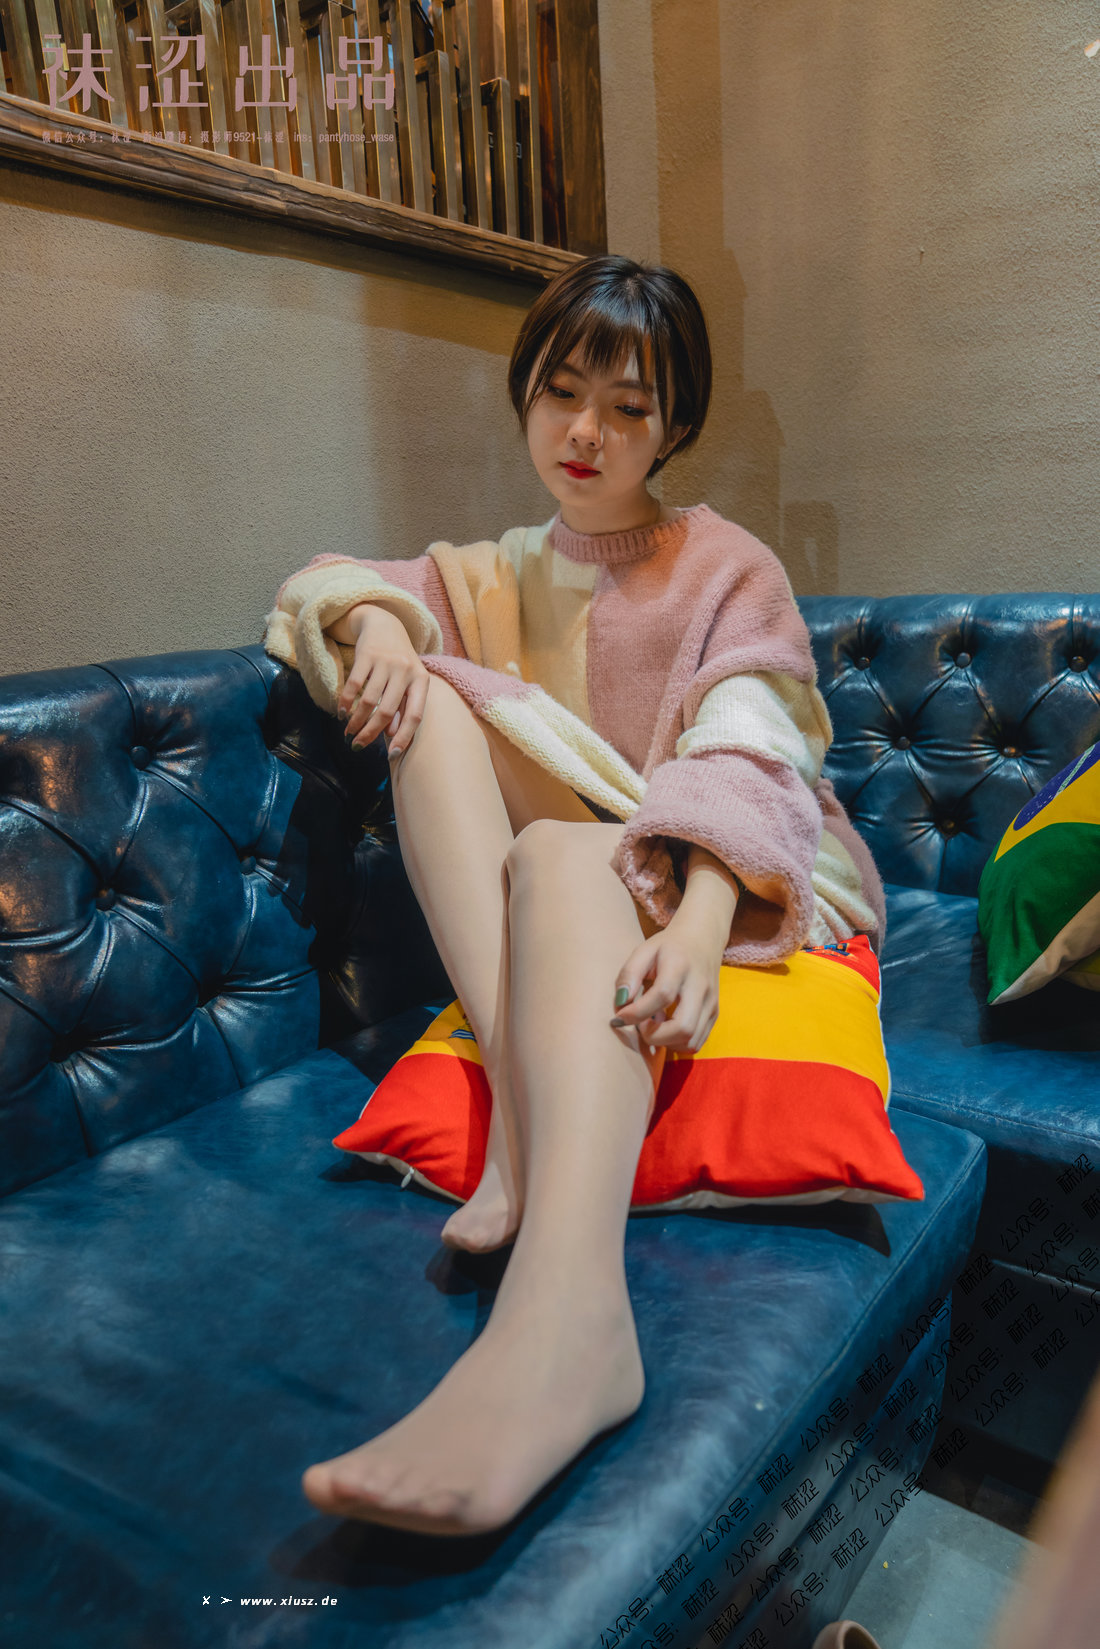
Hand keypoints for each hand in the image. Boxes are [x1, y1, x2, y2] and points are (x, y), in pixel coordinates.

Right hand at [336, 604, 429, 759]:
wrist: (384, 624)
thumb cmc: (399, 662)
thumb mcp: (408, 682)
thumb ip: (403, 707)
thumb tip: (390, 736)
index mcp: (421, 681)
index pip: (415, 715)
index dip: (404, 737)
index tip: (392, 756)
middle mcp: (406, 671)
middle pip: (387, 711)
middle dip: (371, 733)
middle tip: (359, 746)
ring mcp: (386, 662)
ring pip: (369, 701)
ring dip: (356, 721)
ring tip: (349, 732)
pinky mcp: (367, 655)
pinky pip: (354, 686)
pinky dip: (346, 703)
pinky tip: (341, 713)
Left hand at [609, 912, 722, 1052]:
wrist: (702, 938)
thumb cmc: (668, 947)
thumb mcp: (644, 950)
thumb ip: (629, 975)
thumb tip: (621, 1003)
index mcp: (680, 965)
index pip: (662, 995)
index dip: (637, 1012)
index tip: (620, 1016)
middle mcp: (700, 986)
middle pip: (683, 1026)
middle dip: (654, 1036)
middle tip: (640, 1026)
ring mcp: (711, 1002)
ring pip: (691, 1040)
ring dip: (666, 1042)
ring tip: (653, 1025)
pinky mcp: (714, 1013)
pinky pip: (697, 1042)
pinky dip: (677, 1043)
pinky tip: (666, 1028)